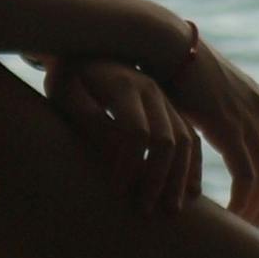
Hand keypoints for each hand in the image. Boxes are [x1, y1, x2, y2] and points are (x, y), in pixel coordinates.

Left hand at [46, 55, 204, 216]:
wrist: (86, 47)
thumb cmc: (67, 77)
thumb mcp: (65, 94)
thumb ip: (86, 120)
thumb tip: (110, 156)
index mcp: (123, 84)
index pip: (135, 132)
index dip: (128, 165)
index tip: (116, 191)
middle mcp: (151, 89)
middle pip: (167, 139)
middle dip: (157, 178)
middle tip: (146, 210)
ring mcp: (164, 97)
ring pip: (186, 140)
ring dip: (180, 177)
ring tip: (170, 210)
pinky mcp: (170, 107)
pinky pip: (192, 137)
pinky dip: (193, 165)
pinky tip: (189, 192)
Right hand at [168, 31, 258, 228]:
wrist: (167, 47)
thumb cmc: (179, 72)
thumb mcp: (212, 96)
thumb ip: (224, 117)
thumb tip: (222, 134)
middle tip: (256, 228)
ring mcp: (249, 118)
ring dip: (258, 208)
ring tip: (240, 228)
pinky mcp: (229, 126)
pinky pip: (247, 176)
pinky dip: (243, 201)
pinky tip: (229, 214)